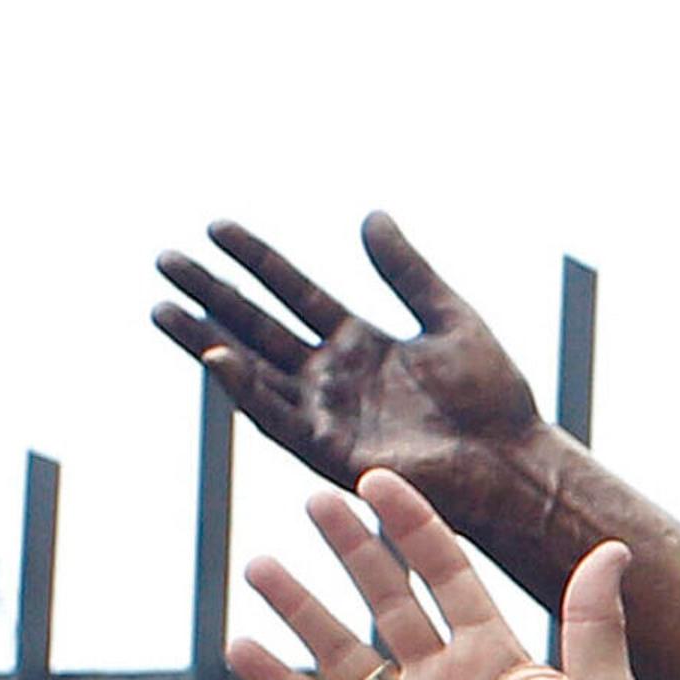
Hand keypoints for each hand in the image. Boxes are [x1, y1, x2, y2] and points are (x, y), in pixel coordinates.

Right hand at [153, 216, 545, 513]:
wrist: (516, 464)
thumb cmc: (495, 400)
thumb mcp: (450, 319)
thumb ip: (408, 272)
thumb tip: (371, 215)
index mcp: (361, 343)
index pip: (294, 292)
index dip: (257, 261)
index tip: (216, 227)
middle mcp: (334, 377)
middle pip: (259, 326)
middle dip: (213, 295)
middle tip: (166, 260)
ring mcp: (329, 414)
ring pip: (254, 370)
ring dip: (207, 341)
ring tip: (162, 308)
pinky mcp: (332, 451)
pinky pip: (278, 419)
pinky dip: (247, 390)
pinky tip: (219, 357)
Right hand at [227, 470, 654, 679]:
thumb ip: (596, 623)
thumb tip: (613, 549)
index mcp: (499, 657)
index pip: (447, 575)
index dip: (414, 528)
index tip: (377, 481)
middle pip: (387, 599)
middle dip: (351, 550)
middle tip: (311, 499)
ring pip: (341, 649)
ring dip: (302, 607)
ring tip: (260, 563)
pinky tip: (242, 645)